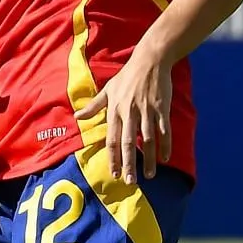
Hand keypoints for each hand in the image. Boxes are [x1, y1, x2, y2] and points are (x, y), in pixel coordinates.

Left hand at [79, 47, 171, 183]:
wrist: (150, 60)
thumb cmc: (127, 76)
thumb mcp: (108, 90)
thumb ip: (93, 107)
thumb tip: (77, 117)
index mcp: (115, 110)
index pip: (112, 139)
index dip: (113, 158)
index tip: (114, 173)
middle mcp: (130, 112)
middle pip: (128, 143)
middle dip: (129, 164)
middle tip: (130, 181)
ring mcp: (147, 110)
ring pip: (147, 140)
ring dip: (149, 159)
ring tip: (150, 175)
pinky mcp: (162, 107)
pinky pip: (164, 130)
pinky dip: (165, 144)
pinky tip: (166, 158)